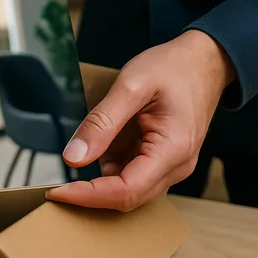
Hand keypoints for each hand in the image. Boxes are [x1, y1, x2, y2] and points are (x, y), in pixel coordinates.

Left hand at [47, 30, 234, 210]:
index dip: (89, 196)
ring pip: (129, 189)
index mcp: (173, 150)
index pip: (126, 190)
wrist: (204, 60)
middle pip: (127, 197)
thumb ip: (102, 122)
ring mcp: (171, 165)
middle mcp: (176, 166)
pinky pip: (133, 174)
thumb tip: (74, 157)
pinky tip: (92, 152)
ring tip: (67, 167)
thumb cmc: (173, 68)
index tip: (57, 191)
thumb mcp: (131, 86)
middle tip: (54, 183)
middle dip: (89, 194)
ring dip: (98, 183)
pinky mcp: (163, 159)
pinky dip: (109, 168)